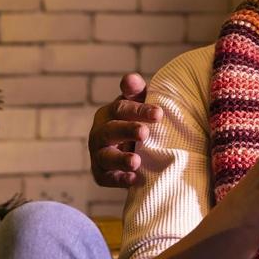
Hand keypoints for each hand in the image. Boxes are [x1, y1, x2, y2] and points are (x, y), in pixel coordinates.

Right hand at [88, 73, 160, 187]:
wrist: (136, 151)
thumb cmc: (139, 122)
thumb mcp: (138, 105)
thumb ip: (136, 92)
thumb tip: (131, 79)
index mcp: (108, 113)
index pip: (120, 109)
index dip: (138, 110)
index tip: (159, 114)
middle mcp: (99, 133)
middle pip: (110, 131)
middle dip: (126, 131)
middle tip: (144, 133)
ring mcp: (98, 154)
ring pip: (105, 156)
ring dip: (120, 159)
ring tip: (136, 161)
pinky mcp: (101, 174)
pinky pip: (106, 178)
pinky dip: (118, 179)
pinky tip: (134, 179)